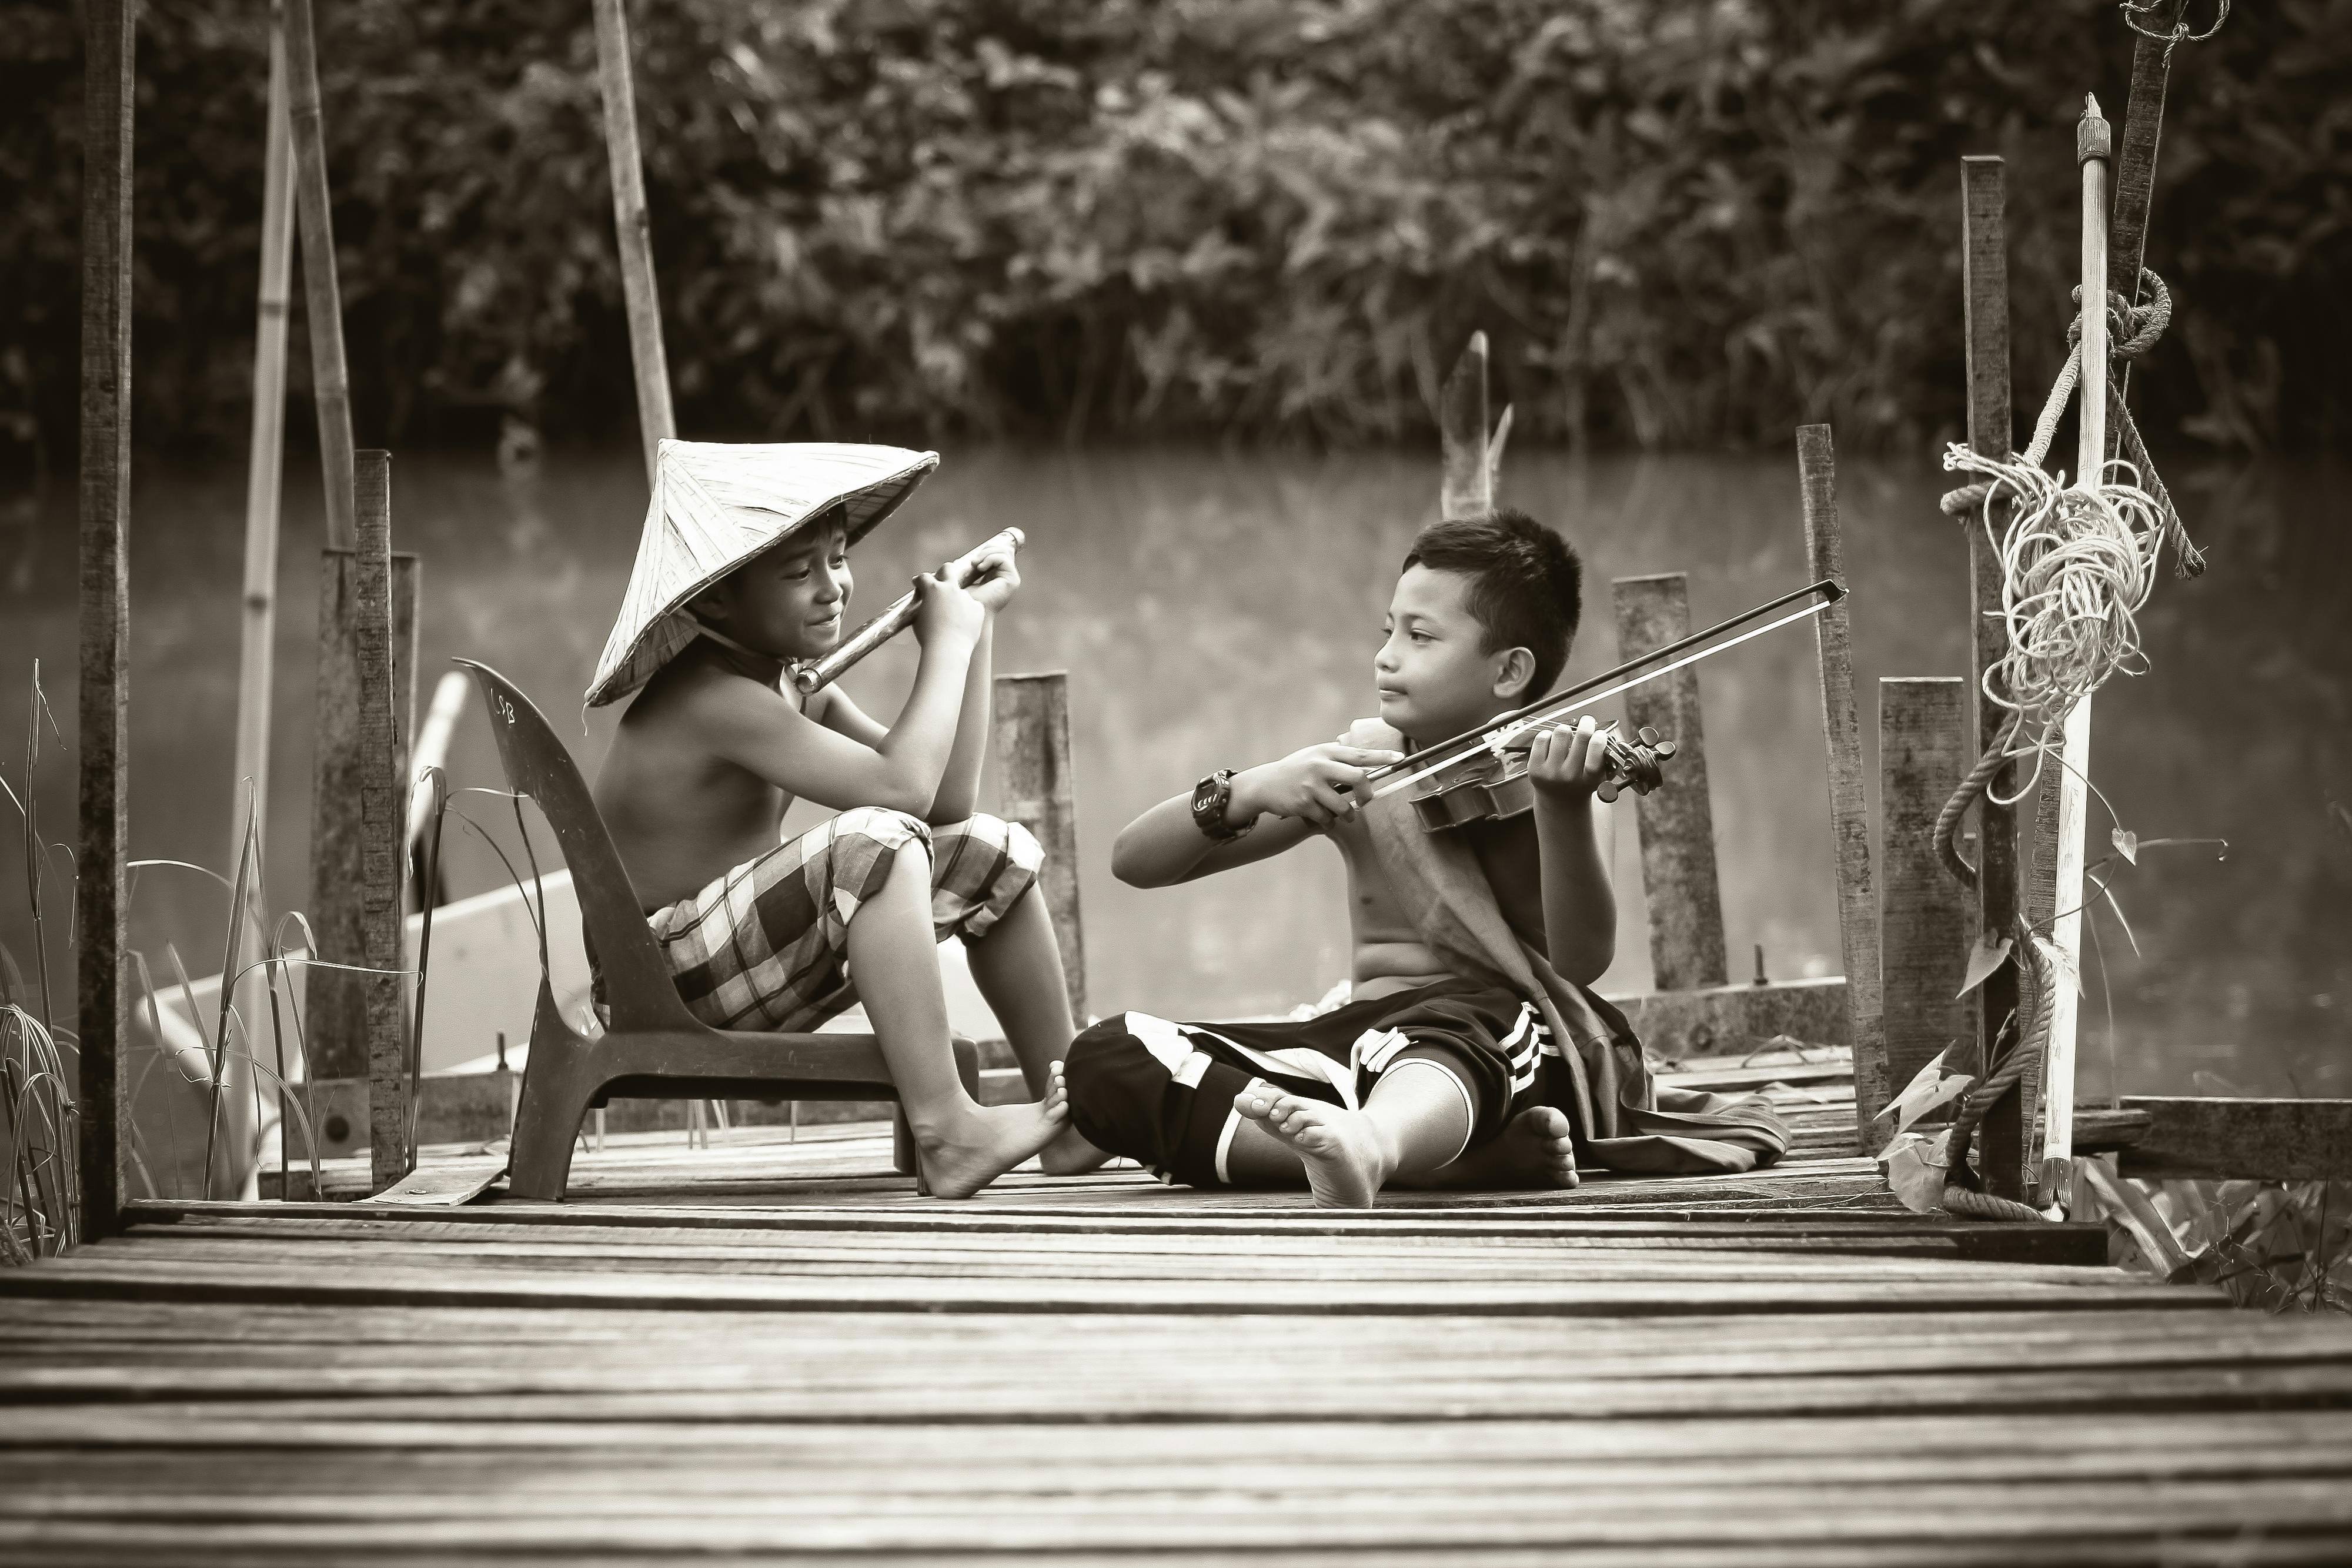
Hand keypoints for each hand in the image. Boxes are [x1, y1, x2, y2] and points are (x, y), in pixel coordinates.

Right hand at [910, 565, 984, 649]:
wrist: (948, 650)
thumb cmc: (929, 637)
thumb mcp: (919, 618)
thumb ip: (924, 605)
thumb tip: (926, 602)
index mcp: (933, 589)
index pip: (924, 577)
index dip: (920, 581)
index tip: (919, 585)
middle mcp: (951, 589)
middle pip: (948, 569)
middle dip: (943, 572)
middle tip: (941, 581)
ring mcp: (966, 597)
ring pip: (961, 594)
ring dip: (957, 601)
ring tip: (953, 620)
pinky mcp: (978, 608)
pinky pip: (972, 607)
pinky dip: (968, 613)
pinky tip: (964, 625)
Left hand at [960, 538, 1021, 613]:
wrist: (967, 615)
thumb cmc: (963, 601)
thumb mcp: (966, 579)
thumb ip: (972, 567)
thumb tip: (971, 557)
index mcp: (997, 576)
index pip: (998, 553)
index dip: (986, 550)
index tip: (972, 561)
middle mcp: (1007, 577)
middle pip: (1003, 549)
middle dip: (985, 551)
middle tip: (972, 562)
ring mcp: (1011, 579)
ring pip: (1004, 551)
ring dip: (986, 554)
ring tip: (975, 565)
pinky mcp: (1013, 580)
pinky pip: (1003, 559)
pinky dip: (990, 558)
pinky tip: (979, 568)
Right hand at [1234, 742, 1404, 828]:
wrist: (1265, 784)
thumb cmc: (1296, 770)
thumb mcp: (1315, 756)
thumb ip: (1337, 758)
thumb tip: (1367, 765)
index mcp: (1326, 752)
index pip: (1360, 754)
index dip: (1382, 758)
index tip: (1400, 759)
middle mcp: (1320, 766)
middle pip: (1358, 779)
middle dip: (1367, 794)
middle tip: (1366, 801)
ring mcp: (1311, 785)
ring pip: (1344, 806)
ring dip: (1348, 814)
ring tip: (1343, 814)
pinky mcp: (1304, 804)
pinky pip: (1327, 819)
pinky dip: (1329, 822)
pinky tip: (1321, 817)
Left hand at [1526, 715, 1614, 800]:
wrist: (1559, 801)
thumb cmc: (1580, 784)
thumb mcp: (1598, 778)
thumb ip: (1605, 759)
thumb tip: (1606, 736)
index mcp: (1589, 779)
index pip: (1596, 751)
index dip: (1600, 737)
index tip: (1600, 733)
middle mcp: (1569, 775)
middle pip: (1581, 736)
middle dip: (1586, 723)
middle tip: (1587, 722)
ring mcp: (1550, 771)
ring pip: (1561, 732)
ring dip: (1566, 729)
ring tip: (1568, 736)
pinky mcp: (1535, 767)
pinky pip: (1542, 737)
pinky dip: (1549, 735)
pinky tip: (1553, 742)